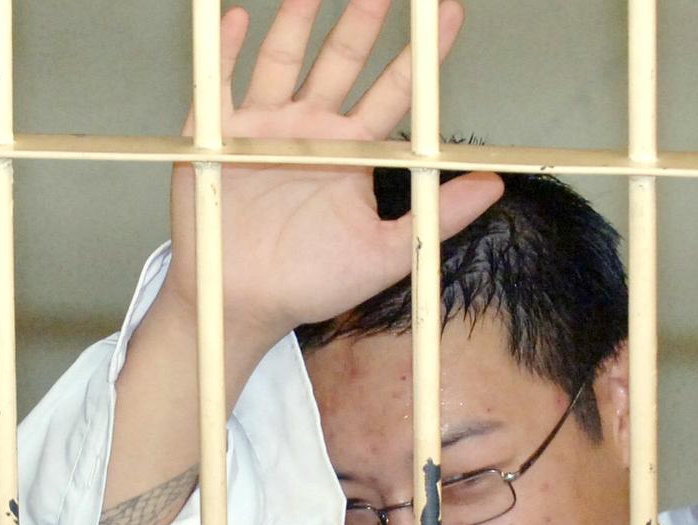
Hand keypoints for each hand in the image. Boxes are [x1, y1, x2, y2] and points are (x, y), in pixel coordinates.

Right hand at [164, 0, 503, 359]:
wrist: (241, 307)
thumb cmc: (309, 286)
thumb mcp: (386, 253)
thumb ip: (437, 216)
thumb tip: (494, 184)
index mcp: (350, 152)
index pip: (394, 91)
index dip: (421, 54)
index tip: (448, 13)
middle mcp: (309, 131)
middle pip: (340, 61)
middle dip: (362, 20)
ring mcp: (262, 129)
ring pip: (283, 61)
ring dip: (297, 21)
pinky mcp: (217, 138)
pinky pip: (221, 86)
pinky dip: (227, 51)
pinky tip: (240, 19)